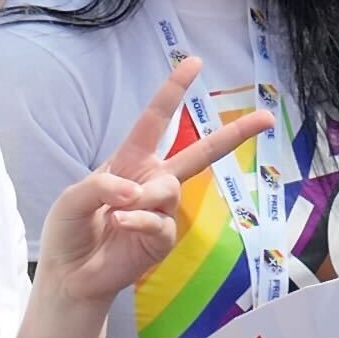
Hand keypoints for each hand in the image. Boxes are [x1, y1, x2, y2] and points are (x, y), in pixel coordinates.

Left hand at [38, 56, 272, 302]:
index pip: (155, 119)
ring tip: (115, 215)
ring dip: (143, 198)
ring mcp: (161, 211)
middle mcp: (152, 181)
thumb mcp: (73, 197)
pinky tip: (120, 226)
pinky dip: (138, 221)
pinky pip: (160, 223)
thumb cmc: (70, 230)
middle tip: (268, 117)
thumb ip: (101, 185)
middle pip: (201, 153)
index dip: (173, 90)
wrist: (70, 275)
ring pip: (170, 190)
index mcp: (131, 160)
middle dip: (235, 135)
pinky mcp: (163, 240)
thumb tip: (136, 193)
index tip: (194, 61)